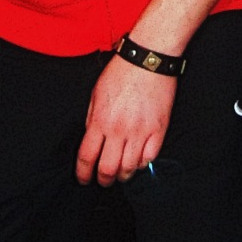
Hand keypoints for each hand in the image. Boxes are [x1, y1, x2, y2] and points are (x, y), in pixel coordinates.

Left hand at [76, 53, 176, 185]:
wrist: (148, 60)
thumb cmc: (121, 72)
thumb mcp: (96, 93)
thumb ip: (92, 118)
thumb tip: (91, 138)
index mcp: (100, 121)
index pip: (87, 157)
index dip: (83, 173)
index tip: (83, 179)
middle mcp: (119, 130)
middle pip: (108, 168)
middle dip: (103, 180)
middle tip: (103, 181)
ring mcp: (140, 132)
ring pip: (129, 168)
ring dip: (123, 175)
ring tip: (120, 174)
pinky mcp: (158, 130)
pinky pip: (149, 158)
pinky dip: (141, 164)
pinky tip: (137, 162)